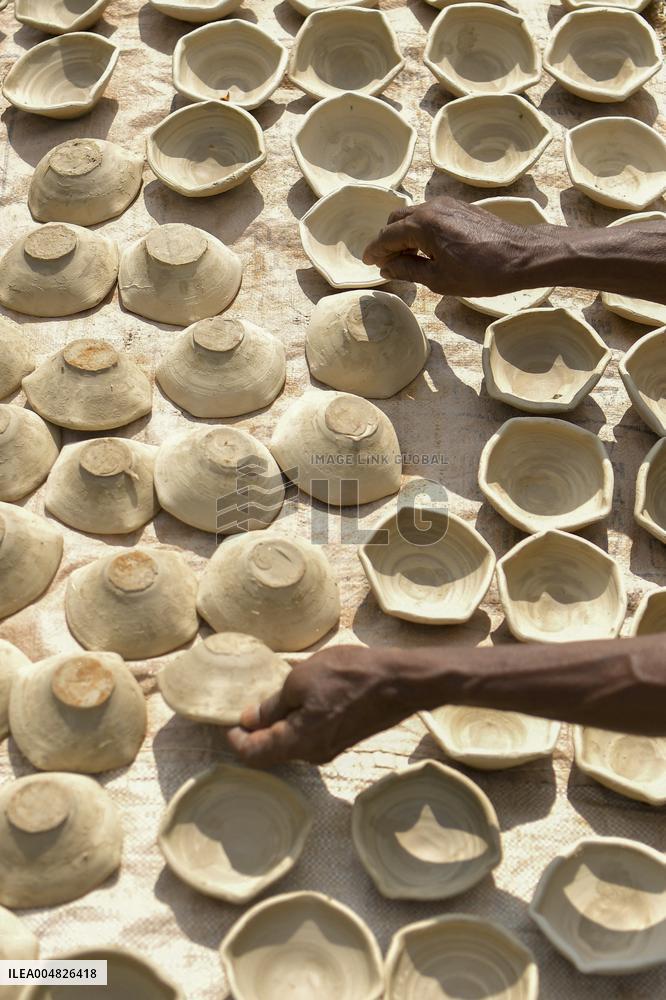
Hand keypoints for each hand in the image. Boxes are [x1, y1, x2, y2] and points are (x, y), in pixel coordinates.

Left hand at [227, 645, 413, 766]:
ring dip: (278, 726)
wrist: (399, 683)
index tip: (229, 721)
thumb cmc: (349, 676)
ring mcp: (329, 749)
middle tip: (247, 706)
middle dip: (255, 733)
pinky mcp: (343, 739)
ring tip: (274, 698)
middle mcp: (311, 754)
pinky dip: (297, 724)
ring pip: (291, 744)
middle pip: (271, 752)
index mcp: (297, 742)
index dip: (236, 738)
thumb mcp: (302, 680)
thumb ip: (273, 704)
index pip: (253, 754)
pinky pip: (309, 738)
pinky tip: (300, 701)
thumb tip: (250, 718)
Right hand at [363, 195, 555, 296]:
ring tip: (407, 259)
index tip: (368, 262)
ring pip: (413, 216)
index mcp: (422, 225)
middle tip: (388, 263)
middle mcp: (431, 208)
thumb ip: (408, 270)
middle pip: (396, 221)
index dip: (374, 251)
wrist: (521, 256)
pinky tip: (427, 250)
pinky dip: (420, 230)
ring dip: (404, 235)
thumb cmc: (481, 272)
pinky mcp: (460, 207)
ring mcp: (447, 205)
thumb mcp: (439, 279)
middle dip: (388, 241)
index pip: (386, 236)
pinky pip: (430, 215)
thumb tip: (387, 267)